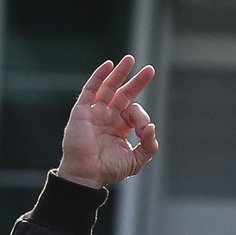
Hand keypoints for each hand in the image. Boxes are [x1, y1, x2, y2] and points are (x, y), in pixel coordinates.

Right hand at [57, 57, 157, 188]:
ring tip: (130, 60)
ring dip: (120, 73)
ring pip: (108, 87)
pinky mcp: (82, 110)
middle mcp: (108, 117)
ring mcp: (95, 112)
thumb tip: (152, 127)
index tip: (145, 129)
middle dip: (137, 81)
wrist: (87, 174)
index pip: (135, 112)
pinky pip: (90, 89)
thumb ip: (149, 145)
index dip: (143, 117)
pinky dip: (99, 76)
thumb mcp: (136, 160)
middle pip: (124, 93)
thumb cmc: (109, 169)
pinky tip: (109, 65)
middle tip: (150, 69)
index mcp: (120, 127)